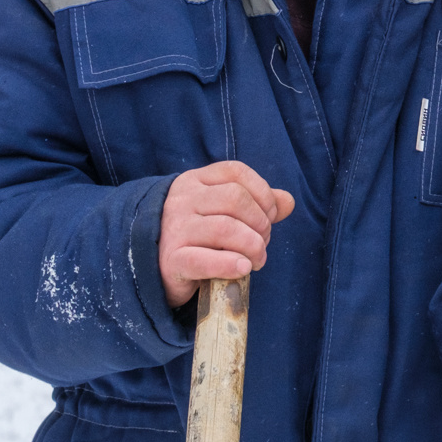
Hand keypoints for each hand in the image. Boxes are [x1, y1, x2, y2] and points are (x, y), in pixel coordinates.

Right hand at [158, 161, 295, 307]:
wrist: (153, 267)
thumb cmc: (197, 237)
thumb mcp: (223, 213)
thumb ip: (257, 205)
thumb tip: (288, 201)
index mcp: (195, 181)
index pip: (236, 172)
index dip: (263, 193)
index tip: (271, 215)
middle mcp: (182, 200)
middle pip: (234, 198)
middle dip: (260, 222)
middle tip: (263, 243)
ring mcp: (174, 229)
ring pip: (225, 228)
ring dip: (252, 246)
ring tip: (256, 261)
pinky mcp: (172, 261)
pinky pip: (205, 261)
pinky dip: (231, 265)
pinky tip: (243, 269)